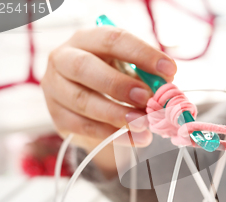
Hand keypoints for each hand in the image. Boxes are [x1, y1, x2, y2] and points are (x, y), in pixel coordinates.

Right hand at [41, 26, 176, 177]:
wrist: (91, 106)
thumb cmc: (115, 79)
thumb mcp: (130, 71)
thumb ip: (146, 77)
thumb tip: (166, 88)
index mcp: (86, 39)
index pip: (112, 39)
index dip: (142, 54)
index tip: (169, 70)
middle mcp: (63, 59)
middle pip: (85, 67)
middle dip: (119, 84)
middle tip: (147, 99)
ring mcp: (55, 89)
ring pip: (83, 101)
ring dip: (118, 114)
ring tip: (144, 123)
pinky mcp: (58, 116)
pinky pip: (84, 127)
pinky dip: (113, 135)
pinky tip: (136, 138)